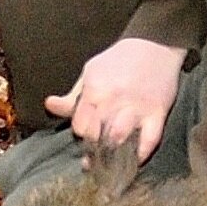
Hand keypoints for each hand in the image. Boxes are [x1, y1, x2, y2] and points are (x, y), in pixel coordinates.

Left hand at [44, 37, 188, 162]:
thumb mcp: (90, 73)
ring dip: (113, 154)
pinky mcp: (157, 113)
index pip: (79, 125)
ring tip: (111, 161)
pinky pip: (149, 140)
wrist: (155, 44)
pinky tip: (135, 160)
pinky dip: (141, 154)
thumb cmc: (119, 60)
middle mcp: (113, 100)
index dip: (81, 133)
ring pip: (119, 139)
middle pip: (96, 136)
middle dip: (94, 148)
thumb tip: (49, 105)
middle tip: (96, 155)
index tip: (85, 135)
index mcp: (94, 90)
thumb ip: (72, 96)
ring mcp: (136, 108)